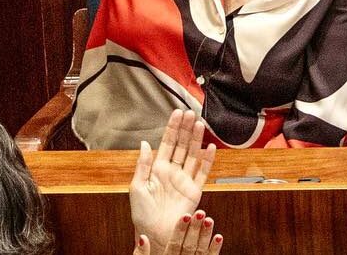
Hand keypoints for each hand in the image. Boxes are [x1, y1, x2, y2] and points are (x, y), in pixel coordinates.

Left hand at [130, 109, 215, 249]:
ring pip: (193, 155)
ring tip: (200, 124)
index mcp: (158, 169)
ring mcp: (184, 180)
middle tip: (191, 113)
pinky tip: (209, 147)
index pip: (167, 143)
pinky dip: (207, 160)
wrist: (154, 233)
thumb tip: (145, 143)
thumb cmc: (142, 214)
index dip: (173, 128)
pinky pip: (202, 172)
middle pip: (182, 145)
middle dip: (186, 129)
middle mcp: (173, 172)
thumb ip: (143, 164)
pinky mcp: (194, 190)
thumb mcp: (136, 186)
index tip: (177, 113)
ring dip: (196, 140)